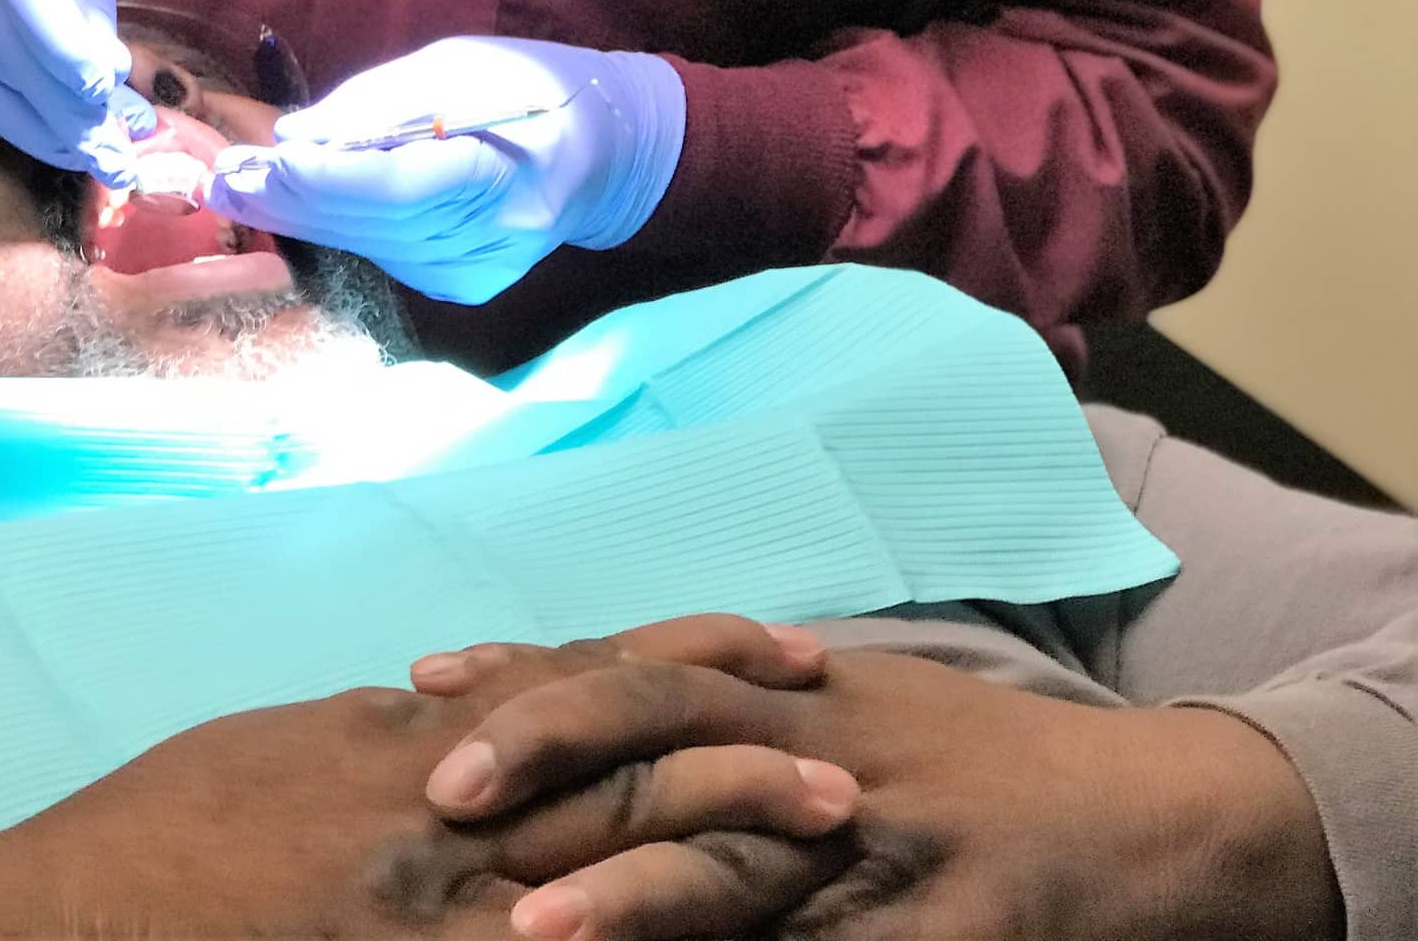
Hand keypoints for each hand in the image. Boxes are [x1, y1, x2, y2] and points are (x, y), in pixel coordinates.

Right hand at [0, 621, 848, 940]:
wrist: (64, 918)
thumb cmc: (170, 826)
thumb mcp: (293, 742)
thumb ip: (397, 729)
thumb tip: (467, 699)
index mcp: (419, 736)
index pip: (589, 688)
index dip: (694, 669)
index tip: (784, 661)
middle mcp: (441, 812)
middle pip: (623, 778)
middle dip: (739, 773)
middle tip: (845, 774)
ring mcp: (429, 912)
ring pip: (607, 878)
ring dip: (720, 870)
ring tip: (819, 862)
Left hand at [205, 36, 684, 301]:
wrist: (605, 155)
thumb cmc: (534, 88)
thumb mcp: (462, 66)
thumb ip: (379, 102)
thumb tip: (298, 134)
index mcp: (506, 178)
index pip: (399, 188)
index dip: (325, 179)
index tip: (262, 162)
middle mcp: (491, 241)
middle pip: (371, 225)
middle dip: (290, 199)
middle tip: (221, 177)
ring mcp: (478, 273)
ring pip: (368, 245)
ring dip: (300, 217)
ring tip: (237, 188)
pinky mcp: (464, 287)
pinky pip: (383, 253)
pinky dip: (337, 228)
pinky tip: (293, 205)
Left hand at [423, 641, 1342, 940]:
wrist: (1156, 817)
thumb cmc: (984, 766)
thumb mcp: (857, 711)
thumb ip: (738, 710)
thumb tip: (601, 710)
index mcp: (798, 690)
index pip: (641, 665)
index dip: (534, 674)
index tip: (423, 684)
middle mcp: (826, 744)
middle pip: (671, 726)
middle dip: (554, 749)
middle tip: (441, 789)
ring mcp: (887, 842)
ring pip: (741, 860)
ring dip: (634, 897)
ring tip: (533, 930)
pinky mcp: (951, 933)